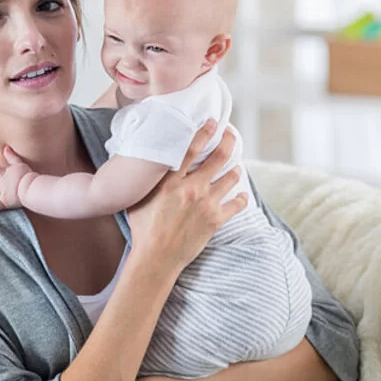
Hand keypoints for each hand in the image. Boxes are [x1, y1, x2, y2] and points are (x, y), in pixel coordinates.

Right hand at [127, 120, 247, 273]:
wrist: (156, 258)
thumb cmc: (142, 228)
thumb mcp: (138, 198)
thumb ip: (145, 180)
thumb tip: (143, 164)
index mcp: (170, 181)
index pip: (191, 149)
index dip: (205, 132)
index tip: (213, 123)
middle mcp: (190, 188)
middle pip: (218, 158)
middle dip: (229, 143)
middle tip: (232, 136)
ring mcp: (206, 204)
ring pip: (230, 178)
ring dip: (235, 170)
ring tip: (236, 167)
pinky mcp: (215, 220)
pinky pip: (236, 204)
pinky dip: (240, 198)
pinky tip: (241, 196)